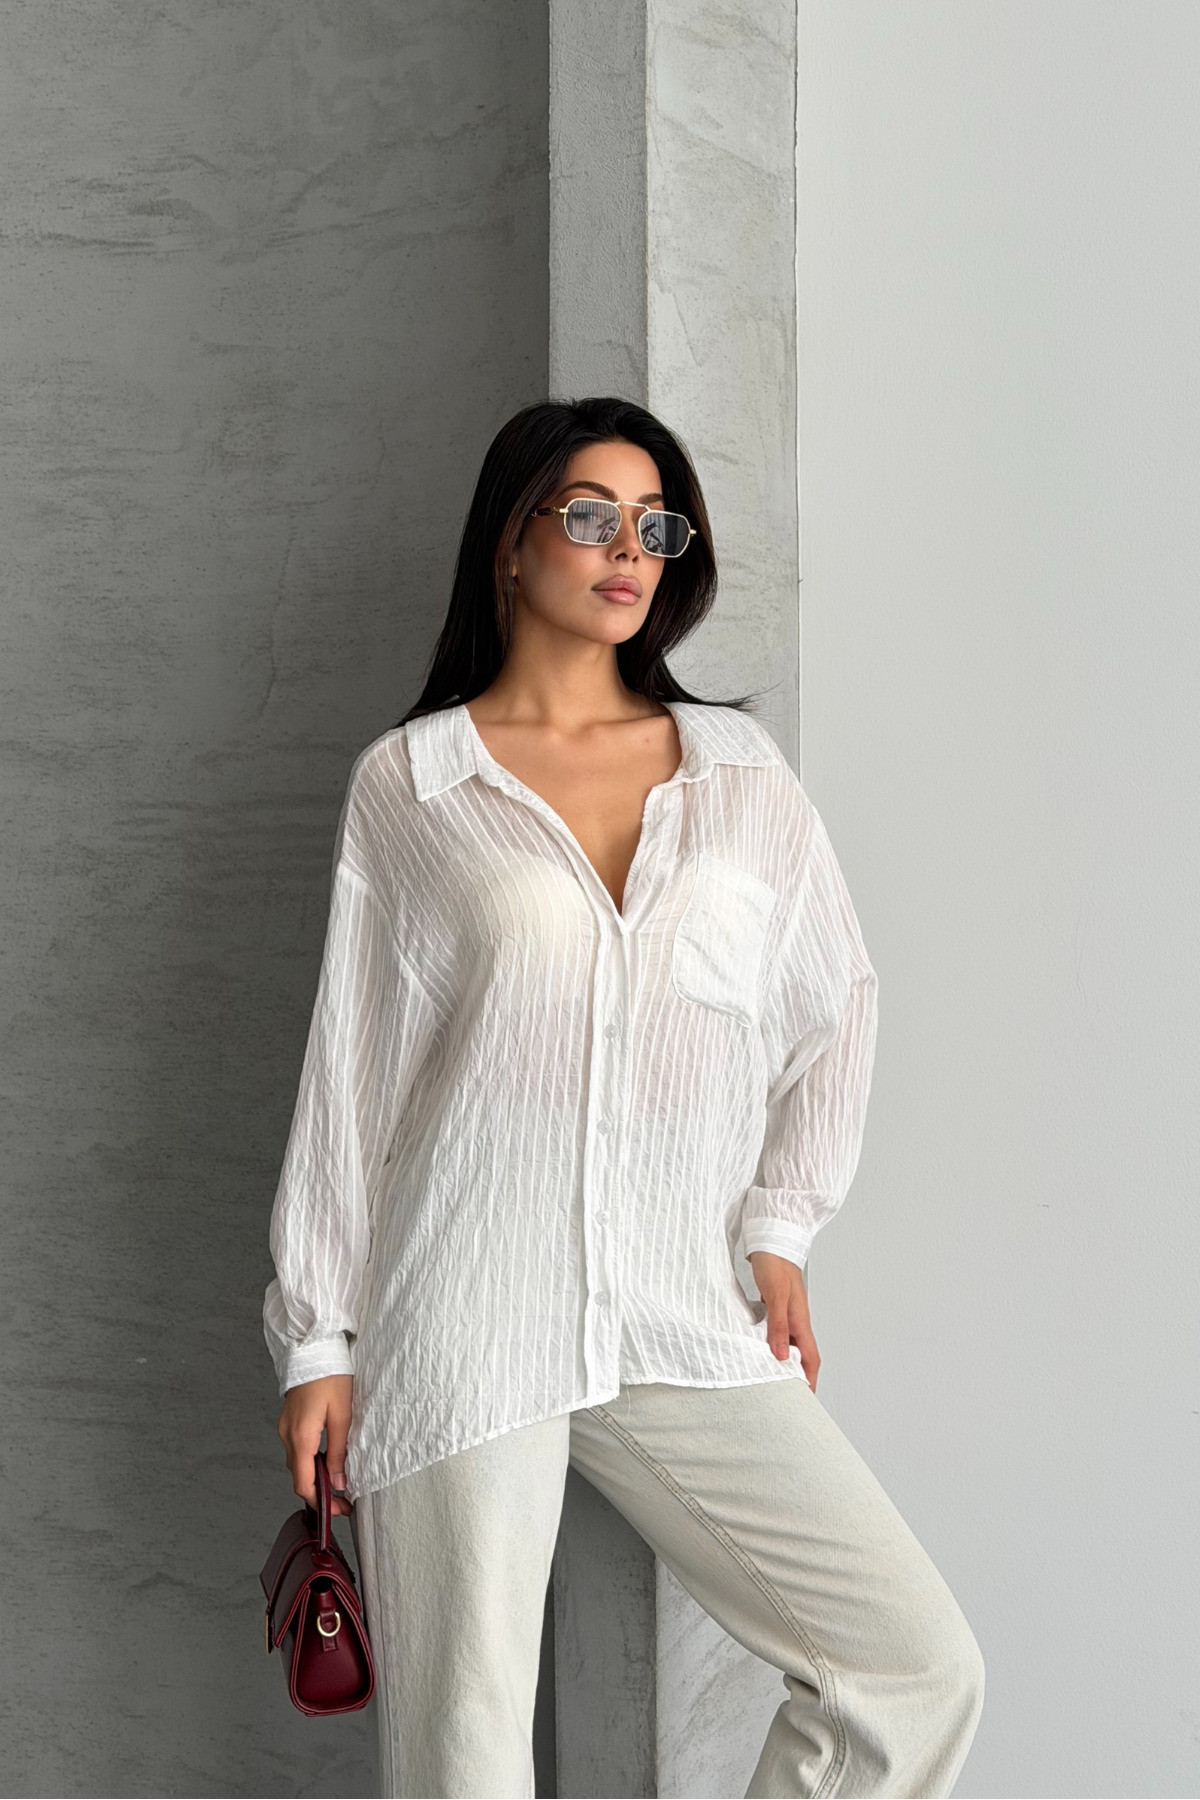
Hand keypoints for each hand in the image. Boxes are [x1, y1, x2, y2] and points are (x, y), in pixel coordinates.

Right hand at [277, 1373, 354, 1515]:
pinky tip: (327, 1458)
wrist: (313, 1346)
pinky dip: (311, 1460)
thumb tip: (339, 1482)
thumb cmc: (330, 1375)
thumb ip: (339, 1451)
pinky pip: (297, 1449)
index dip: (321, 1502)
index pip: (304, 1484)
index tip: (338, 1510)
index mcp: (300, 1437)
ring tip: (339, 1481)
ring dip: (315, 1476)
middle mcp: (287, 1435)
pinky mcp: (289, 1420)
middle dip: (320, 1493)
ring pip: (298, 1463)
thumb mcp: (342, 1415)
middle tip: (343, 1501)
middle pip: (299, 1476)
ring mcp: (285, 1427)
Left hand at [748, 1251, 819, 1392]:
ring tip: (772, 1376)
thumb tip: (782, 1357)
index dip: (809, 1379)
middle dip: (798, 1375)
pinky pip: (776, 1331)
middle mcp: (796, 1319)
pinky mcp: (774, 1305)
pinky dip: (771, 1343)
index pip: (811, 1357)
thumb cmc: (775, 1263)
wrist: (770, 1238)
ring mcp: (786, 1312)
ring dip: (784, 1360)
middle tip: (788, 1395)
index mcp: (800, 1320)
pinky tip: (758, 1347)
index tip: (805, 1399)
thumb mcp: (776, 1295)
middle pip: (802, 1354)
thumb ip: (778, 1326)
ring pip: (788, 1343)